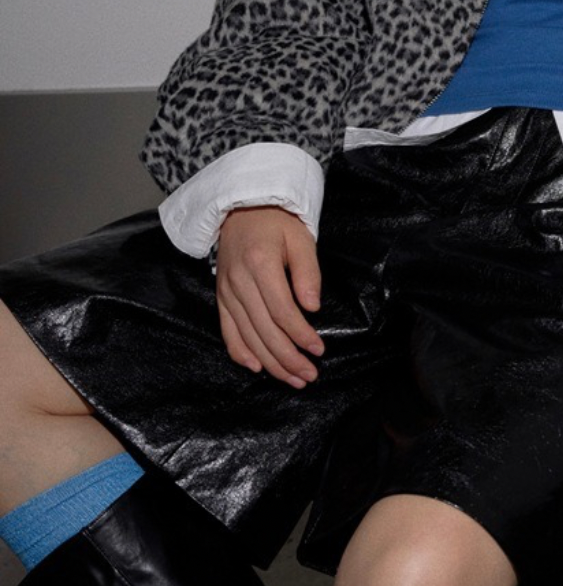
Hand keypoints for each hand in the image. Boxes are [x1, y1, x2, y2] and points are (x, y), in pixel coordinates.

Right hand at [215, 206, 323, 388]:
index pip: (282, 311)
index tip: (319, 350)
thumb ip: (307, 272)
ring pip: (247, 336)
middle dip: (288, 357)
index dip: (301, 335)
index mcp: (260, 264)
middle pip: (264, 330)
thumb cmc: (277, 221)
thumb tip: (312, 308)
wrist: (242, 206)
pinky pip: (227, 330)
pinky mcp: (221, 296)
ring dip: (270, 362)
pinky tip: (257, 367)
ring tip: (292, 378)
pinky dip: (240, 352)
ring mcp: (226, 290)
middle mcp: (239, 281)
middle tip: (308, 375)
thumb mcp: (300, 238)